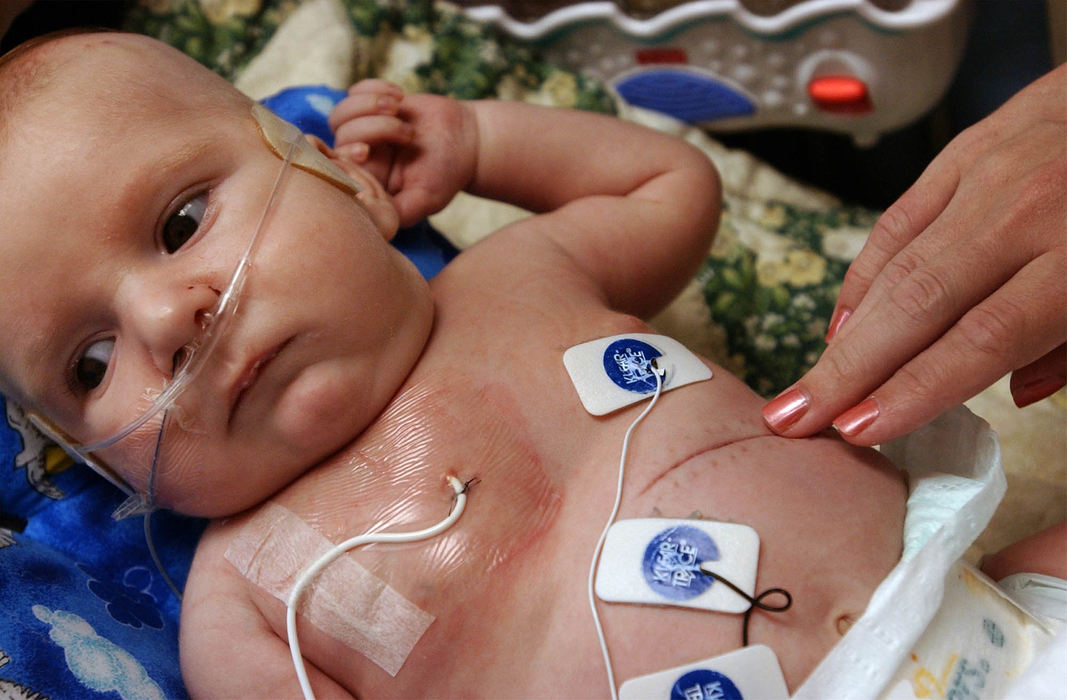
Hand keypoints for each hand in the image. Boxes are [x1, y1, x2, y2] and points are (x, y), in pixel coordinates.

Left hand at [328, 80, 477, 227]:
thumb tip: (368, 210)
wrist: (467, 141)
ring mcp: (363, 130)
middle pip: (342, 136)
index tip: (366, 151)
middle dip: (373, 128)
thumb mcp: (427, 198)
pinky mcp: (370, 106)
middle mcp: (360, 158)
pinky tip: (400, 96)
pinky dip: (374, 87)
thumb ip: (399, 210)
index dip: (344, 157)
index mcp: (368, 181)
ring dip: (369, 105)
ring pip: (341, 113)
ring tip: (398, 107)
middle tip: (408, 133)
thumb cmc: (448, 174)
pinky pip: (354, 91)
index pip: (338, 169)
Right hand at [762, 64, 1066, 445]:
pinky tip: (843, 322)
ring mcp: (988, 173)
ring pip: (896, 265)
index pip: (981, 339)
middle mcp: (1026, 212)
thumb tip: (1017, 392)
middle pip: (917, 305)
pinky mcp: (965, 150)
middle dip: (849, 370)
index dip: (913, 388)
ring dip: (845, 334)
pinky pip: (899, 220)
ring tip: (808, 383)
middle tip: (797, 416)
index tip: (860, 427)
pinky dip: (864, 275)